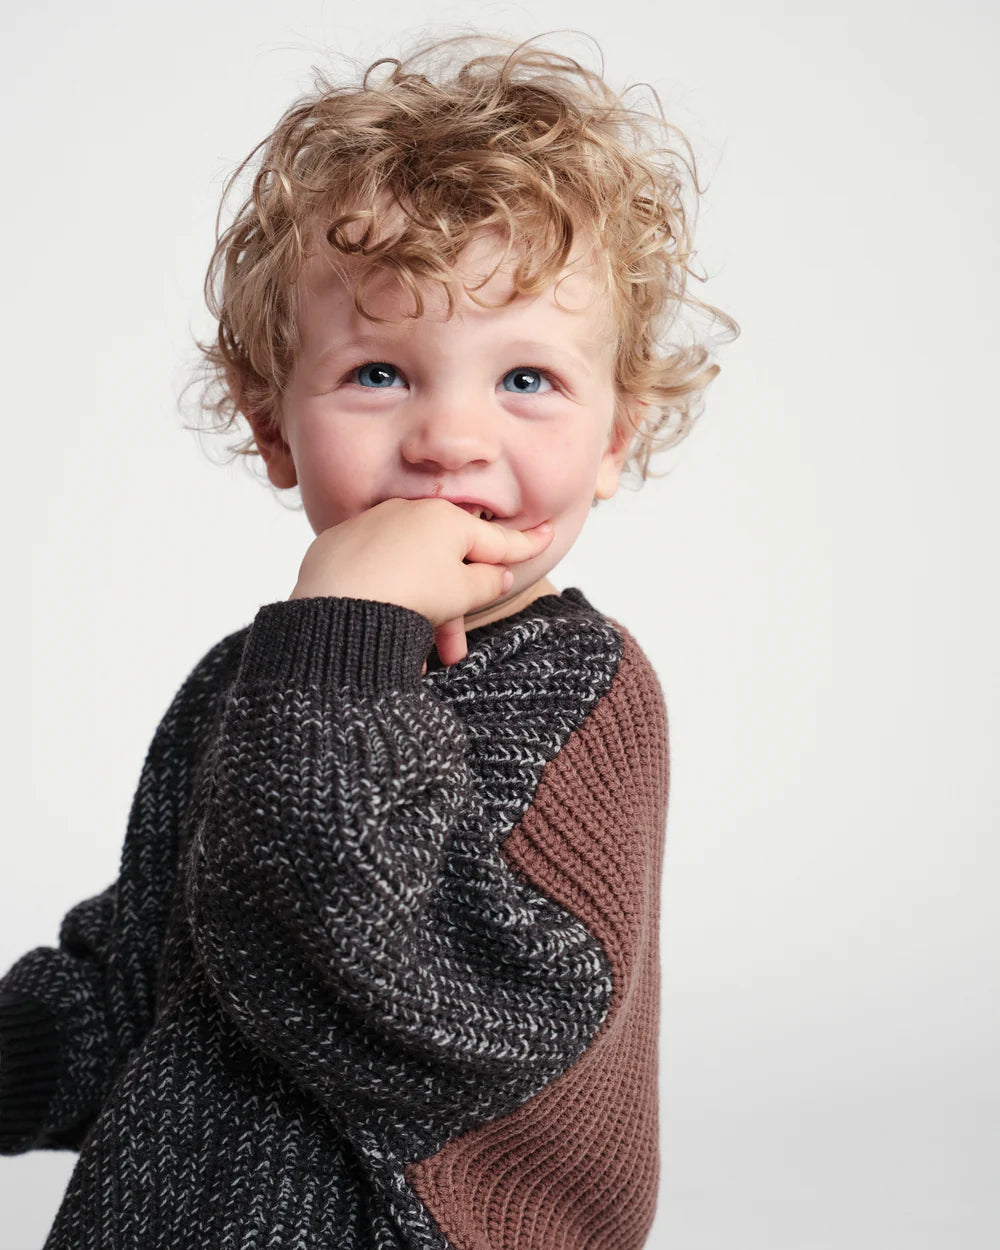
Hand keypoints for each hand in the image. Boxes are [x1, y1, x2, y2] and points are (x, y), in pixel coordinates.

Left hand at [289, 498, 554, 666]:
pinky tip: (383, 633)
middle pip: (446, 564)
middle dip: (454, 611)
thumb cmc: (409, 594)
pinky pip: (376, 574)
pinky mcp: (338, 547)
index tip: (548, 532)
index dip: (525, 543)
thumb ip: (489, 580)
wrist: (339, 604)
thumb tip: (500, 573)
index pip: (495, 538)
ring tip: (416, 660)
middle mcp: (408, 514)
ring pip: (411, 573)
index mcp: (446, 520)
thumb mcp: (462, 593)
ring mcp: (371, 527)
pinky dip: (387, 601)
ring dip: (421, 616)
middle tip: (455, 652)